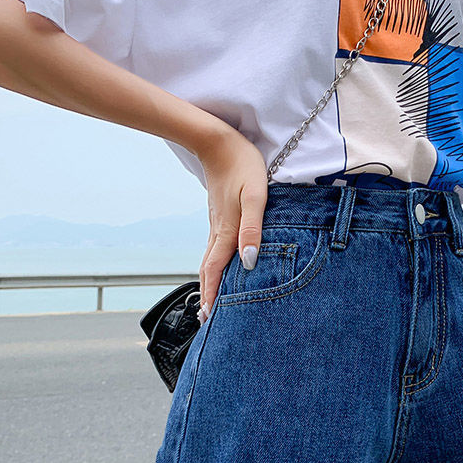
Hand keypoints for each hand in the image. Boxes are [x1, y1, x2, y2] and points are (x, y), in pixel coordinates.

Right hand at [195, 126, 267, 323]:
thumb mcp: (255, 196)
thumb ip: (253, 230)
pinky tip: (218, 268)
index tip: (210, 319)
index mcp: (227, 231)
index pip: (217, 272)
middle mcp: (218, 232)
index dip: (215, 296)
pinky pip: (213, 248)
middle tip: (207, 320)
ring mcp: (216, 224)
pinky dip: (213, 266)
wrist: (218, 142)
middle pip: (209, 271)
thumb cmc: (243, 166)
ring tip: (210, 301)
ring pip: (210, 260)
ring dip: (209, 282)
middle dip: (208, 295)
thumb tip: (249, 262)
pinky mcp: (219, 216)